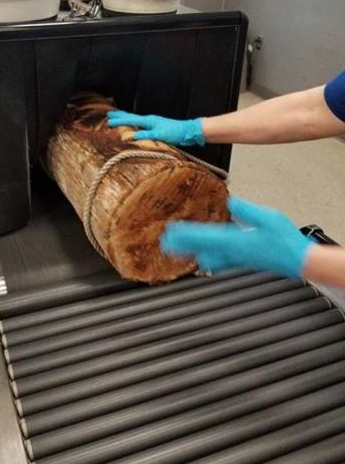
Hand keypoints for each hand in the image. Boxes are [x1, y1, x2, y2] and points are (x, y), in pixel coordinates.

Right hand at [107, 111, 204, 146]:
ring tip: (118, 118)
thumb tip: (133, 136)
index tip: (109, 121)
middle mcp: (149, 120)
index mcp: (149, 120)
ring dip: (126, 119)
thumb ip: (146, 135)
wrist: (187, 131)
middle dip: (120, 116)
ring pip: (135, 120)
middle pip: (131, 117)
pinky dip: (133, 124)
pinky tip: (133, 126)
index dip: (119, 121)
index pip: (131, 120)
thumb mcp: (159, 135)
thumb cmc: (174, 133)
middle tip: (109, 115)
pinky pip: (140, 125)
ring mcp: (152, 124)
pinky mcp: (155, 128)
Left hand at [160, 197, 313, 277]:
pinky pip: (219, 261)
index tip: (171, 232)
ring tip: (178, 251)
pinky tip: (204, 260)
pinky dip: (207, 258)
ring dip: (191, 251)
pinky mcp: (243, 261)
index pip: (204, 237)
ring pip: (207, 256)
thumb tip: (230, 202)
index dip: (186, 234)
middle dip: (182, 245)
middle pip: (200, 248)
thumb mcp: (269, 217)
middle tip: (164, 244)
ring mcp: (237, 259)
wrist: (300, 261)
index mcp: (236, 241)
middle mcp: (233, 252)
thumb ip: (247, 210)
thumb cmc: (286, 241)